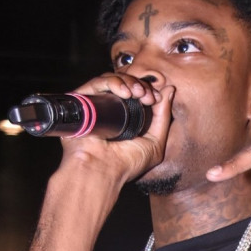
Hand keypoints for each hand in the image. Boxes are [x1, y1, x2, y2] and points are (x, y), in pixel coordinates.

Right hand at [59, 72, 174, 188]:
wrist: (103, 171)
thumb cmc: (127, 163)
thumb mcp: (155, 140)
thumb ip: (163, 116)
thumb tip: (170, 89)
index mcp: (124, 116)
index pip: (135, 92)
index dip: (147, 90)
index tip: (155, 98)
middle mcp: (108, 108)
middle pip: (124, 83)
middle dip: (139, 85)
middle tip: (147, 96)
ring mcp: (94, 105)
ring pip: (111, 80)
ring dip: (128, 82)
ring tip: (136, 93)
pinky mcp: (80, 102)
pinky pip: (95, 83)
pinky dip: (112, 82)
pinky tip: (124, 92)